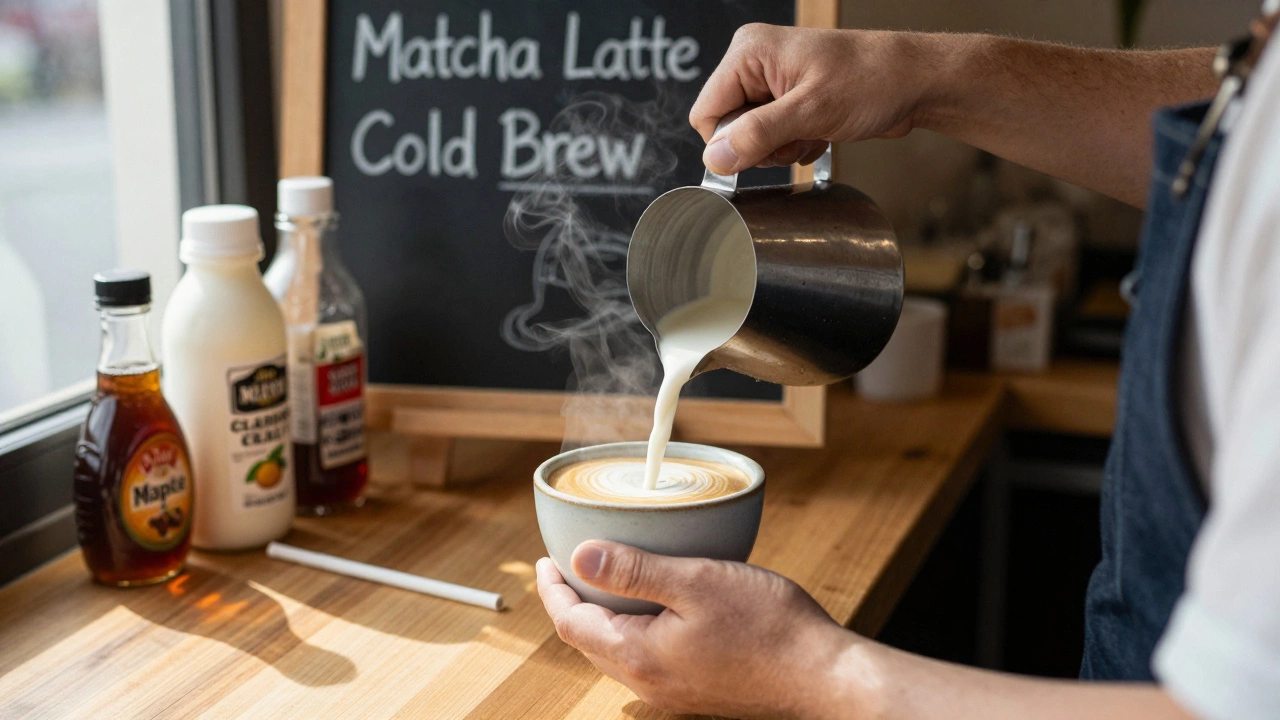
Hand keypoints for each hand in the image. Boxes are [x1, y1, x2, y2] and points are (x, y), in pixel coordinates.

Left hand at [536, 540, 850, 718]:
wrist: (823, 678)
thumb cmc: (770, 629)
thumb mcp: (697, 582)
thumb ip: (635, 571)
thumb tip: (579, 557)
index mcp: (639, 655)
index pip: (571, 622)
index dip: (552, 589)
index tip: (546, 559)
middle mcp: (649, 682)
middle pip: (588, 641)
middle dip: (573, 603)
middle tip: (570, 566)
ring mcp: (673, 692)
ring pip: (617, 652)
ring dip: (603, 618)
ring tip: (608, 582)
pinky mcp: (696, 691)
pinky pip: (647, 660)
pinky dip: (634, 630)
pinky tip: (657, 609)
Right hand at [690, 25, 942, 174]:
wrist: (914, 83)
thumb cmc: (872, 80)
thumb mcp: (811, 112)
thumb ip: (758, 135)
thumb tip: (716, 158)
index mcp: (749, 53)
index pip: (706, 112)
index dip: (730, 141)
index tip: (765, 148)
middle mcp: (756, 63)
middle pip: (729, 127)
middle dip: (761, 145)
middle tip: (797, 137)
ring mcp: (773, 82)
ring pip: (751, 137)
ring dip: (781, 148)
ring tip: (813, 132)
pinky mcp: (790, 99)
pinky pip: (773, 137)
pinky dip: (795, 145)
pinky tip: (820, 133)